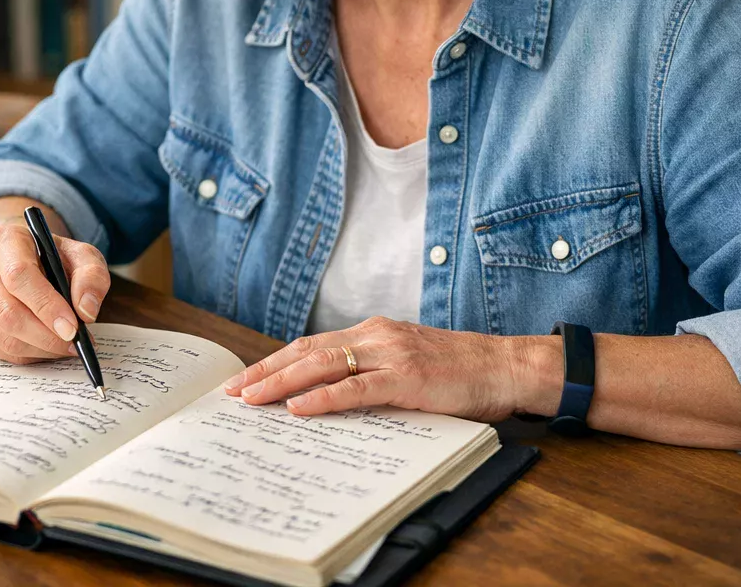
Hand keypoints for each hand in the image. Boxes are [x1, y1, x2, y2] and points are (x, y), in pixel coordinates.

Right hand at [0, 220, 109, 363]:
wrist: (25, 260)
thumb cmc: (53, 257)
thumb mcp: (81, 255)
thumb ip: (91, 276)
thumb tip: (86, 311)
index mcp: (3, 240)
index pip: (19, 276)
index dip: (46, 306)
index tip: (72, 328)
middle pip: (8, 312)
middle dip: (47, 336)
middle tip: (75, 344)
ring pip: (4, 336)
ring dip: (41, 348)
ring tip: (66, 345)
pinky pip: (0, 350)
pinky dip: (29, 354)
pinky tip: (47, 345)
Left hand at [220, 316, 535, 419]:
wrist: (507, 366)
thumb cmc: (461, 371)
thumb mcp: (408, 363)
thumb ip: (373, 372)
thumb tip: (330, 396)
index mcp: (374, 332)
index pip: (312, 344)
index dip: (275, 361)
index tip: (246, 378)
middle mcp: (376, 336)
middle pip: (306, 350)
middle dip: (265, 371)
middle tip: (233, 391)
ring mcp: (391, 354)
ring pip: (322, 365)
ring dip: (282, 383)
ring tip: (252, 399)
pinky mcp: (407, 378)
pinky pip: (356, 388)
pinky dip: (323, 398)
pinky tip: (299, 408)